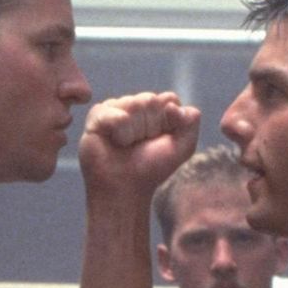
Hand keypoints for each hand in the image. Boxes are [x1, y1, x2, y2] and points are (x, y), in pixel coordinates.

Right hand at [78, 92, 200, 200]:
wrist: (124, 188)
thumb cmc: (151, 168)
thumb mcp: (182, 147)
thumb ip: (191, 122)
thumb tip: (172, 105)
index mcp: (158, 110)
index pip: (169, 99)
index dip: (167, 121)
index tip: (160, 139)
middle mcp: (137, 105)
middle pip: (150, 100)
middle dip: (149, 126)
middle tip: (140, 145)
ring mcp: (116, 108)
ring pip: (132, 104)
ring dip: (133, 131)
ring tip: (126, 145)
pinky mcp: (97, 116)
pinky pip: (112, 112)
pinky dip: (118, 129)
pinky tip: (114, 142)